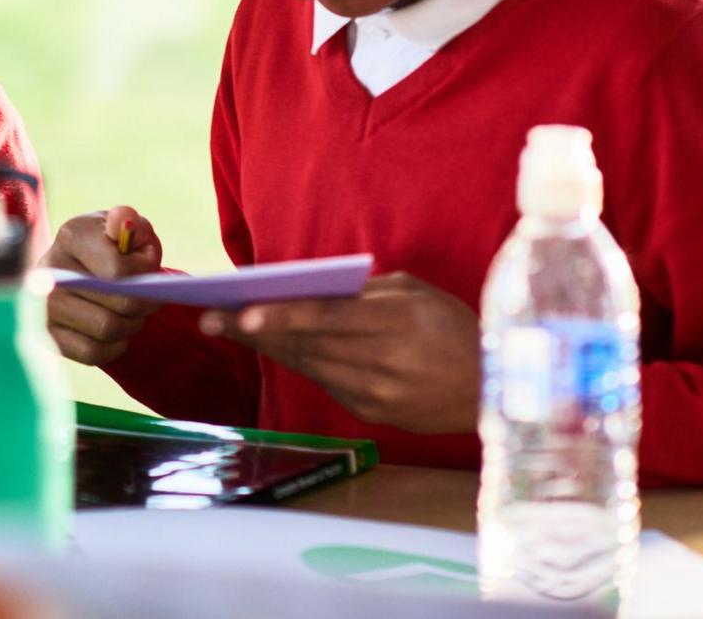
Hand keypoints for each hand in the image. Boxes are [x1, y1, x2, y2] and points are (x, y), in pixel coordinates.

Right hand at [42, 206, 163, 365]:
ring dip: (132, 326)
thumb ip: (129, 221)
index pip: (119, 271)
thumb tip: (122, 224)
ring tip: (133, 314)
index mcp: (70, 235)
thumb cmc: (113, 248)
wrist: (82, 270)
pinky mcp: (47, 336)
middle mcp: (50, 270)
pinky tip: (117, 333)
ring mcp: (44, 305)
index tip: (148, 267)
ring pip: (107, 329)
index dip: (146, 274)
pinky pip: (92, 353)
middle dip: (145, 304)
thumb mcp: (125, 227)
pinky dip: (114, 347)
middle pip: (118, 303)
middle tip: (151, 299)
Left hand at [199, 272, 479, 432]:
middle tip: (209, 317)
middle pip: (307, 344)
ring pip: (308, 365)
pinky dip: (298, 362)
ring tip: (228, 327)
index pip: (327, 318)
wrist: (493, 389)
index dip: (282, 316)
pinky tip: (272, 347)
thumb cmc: (452, 326)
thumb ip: (362, 291)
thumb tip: (307, 288)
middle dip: (254, 330)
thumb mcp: (414, 292)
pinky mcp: (371, 414)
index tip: (241, 313)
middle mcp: (383, 362)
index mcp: (396, 323)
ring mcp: (376, 394)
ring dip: (267, 346)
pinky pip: (324, 382)